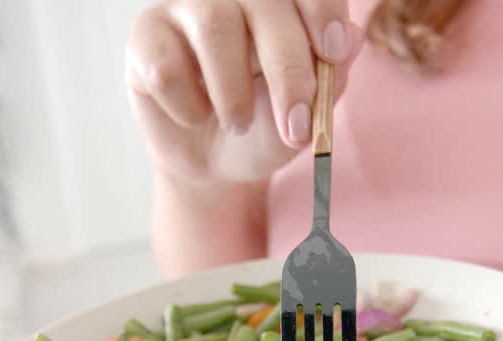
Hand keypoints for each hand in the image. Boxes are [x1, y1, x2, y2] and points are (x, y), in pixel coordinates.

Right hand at [126, 0, 363, 186]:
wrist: (214, 161)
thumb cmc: (265, 126)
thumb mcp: (306, 114)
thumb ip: (330, 77)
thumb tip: (355, 37)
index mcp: (282, 2)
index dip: (321, 10)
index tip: (332, 51)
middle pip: (263, 2)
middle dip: (288, 68)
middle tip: (296, 125)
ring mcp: (188, 7)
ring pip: (214, 24)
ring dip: (233, 90)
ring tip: (238, 124)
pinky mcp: (146, 35)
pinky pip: (166, 63)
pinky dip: (188, 104)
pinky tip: (195, 115)